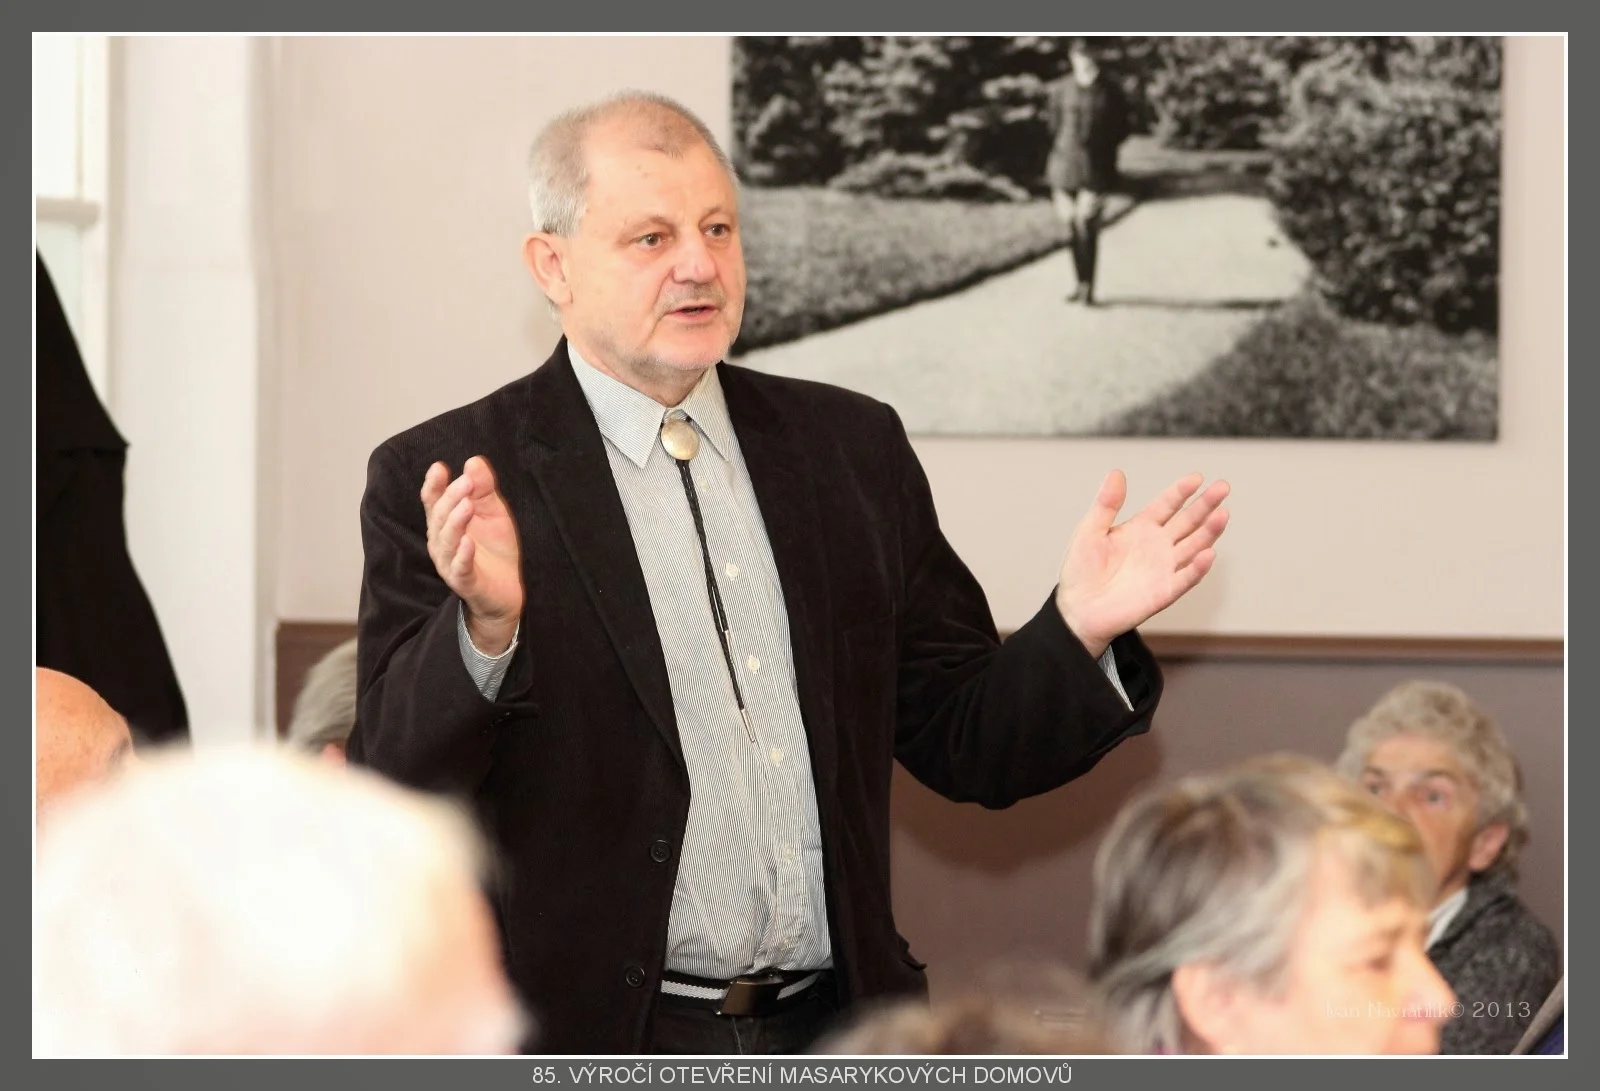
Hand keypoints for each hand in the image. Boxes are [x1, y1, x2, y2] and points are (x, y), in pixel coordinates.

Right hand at [421, 456, 523, 654]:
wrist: (507, 591)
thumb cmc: (494, 549)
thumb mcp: (493, 512)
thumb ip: (484, 488)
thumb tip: (474, 461)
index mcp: (445, 523)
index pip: (433, 501)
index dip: (434, 485)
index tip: (440, 467)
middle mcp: (441, 542)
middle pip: (439, 517)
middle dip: (451, 497)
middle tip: (467, 482)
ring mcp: (450, 563)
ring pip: (446, 541)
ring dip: (455, 522)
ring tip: (467, 505)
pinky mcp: (465, 582)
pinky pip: (460, 568)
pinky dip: (462, 555)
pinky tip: (468, 543)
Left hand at [1055, 471, 1229, 657]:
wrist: (1077, 610)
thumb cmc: (1081, 571)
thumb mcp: (1089, 531)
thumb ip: (1106, 504)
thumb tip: (1116, 473)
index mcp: (1141, 528)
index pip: (1167, 505)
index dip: (1181, 491)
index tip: (1197, 478)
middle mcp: (1157, 546)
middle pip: (1188, 522)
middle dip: (1206, 505)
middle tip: (1223, 487)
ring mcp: (1163, 568)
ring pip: (1193, 547)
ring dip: (1209, 532)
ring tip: (1222, 514)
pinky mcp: (1164, 592)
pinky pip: (1185, 578)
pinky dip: (1197, 568)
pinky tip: (1207, 554)